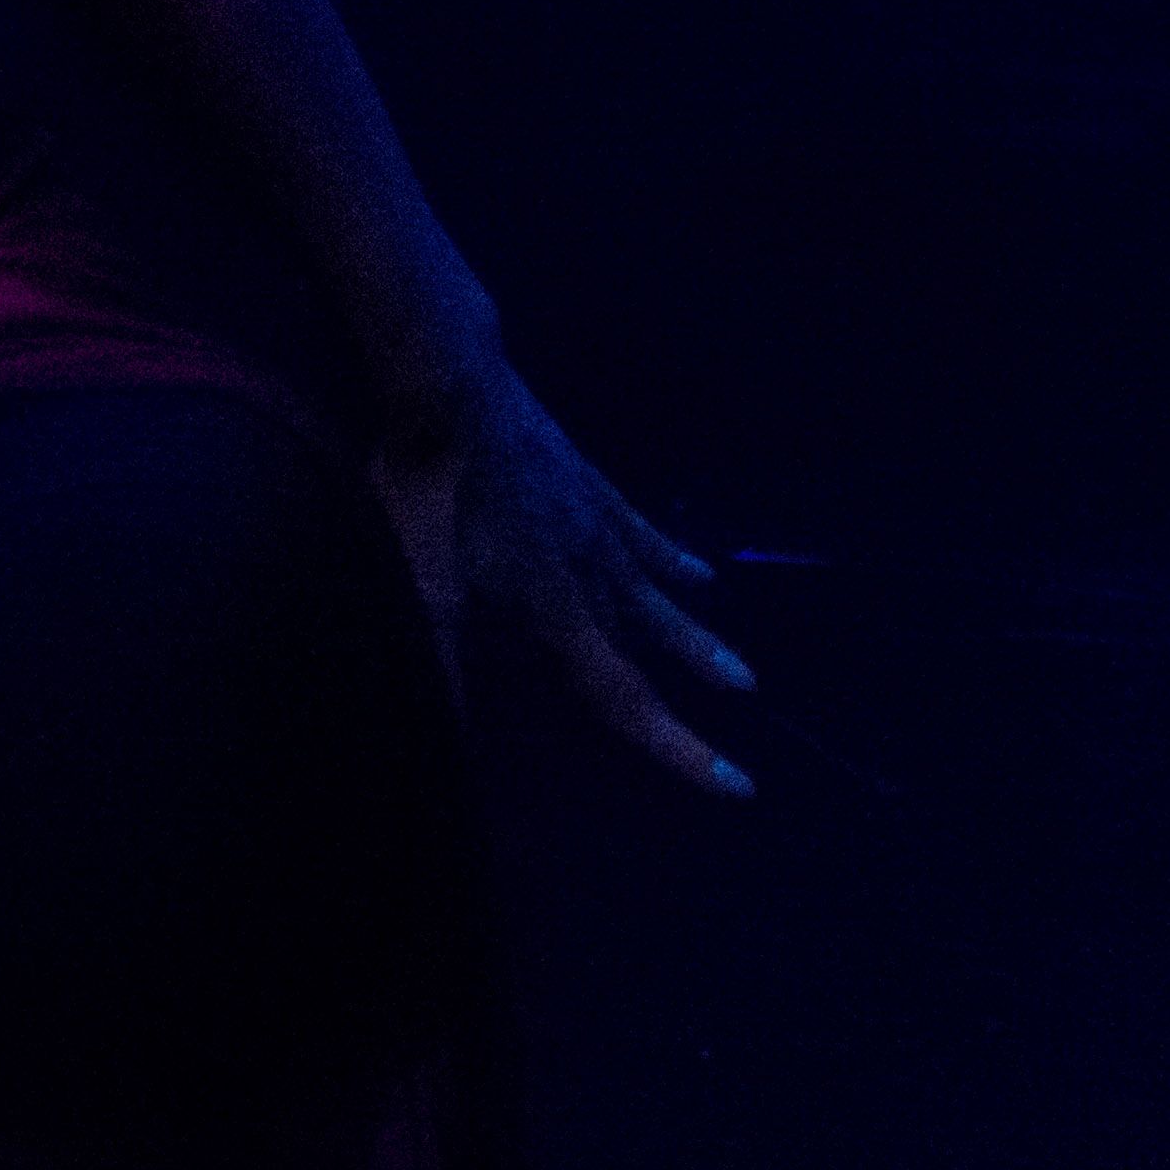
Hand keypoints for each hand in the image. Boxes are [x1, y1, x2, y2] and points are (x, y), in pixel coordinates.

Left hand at [361, 354, 757, 796]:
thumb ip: (440, 657)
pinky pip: (641, 531)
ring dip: (693, 635)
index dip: (677, 746)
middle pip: (650, 645)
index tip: (737, 783)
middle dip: (694, 687)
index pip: (624, 695)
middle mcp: (590, 570)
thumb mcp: (423, 580)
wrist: (453, 386)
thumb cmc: (430, 487)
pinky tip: (697, 570)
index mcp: (555, 605)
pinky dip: (670, 557)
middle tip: (746, 724)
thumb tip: (446, 736)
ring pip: (657, 592)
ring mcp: (594, 521)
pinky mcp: (586, 482)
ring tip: (739, 673)